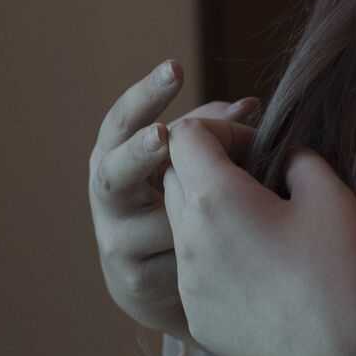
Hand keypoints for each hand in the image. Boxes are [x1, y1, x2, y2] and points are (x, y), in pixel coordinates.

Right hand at [87, 61, 263, 338]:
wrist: (164, 287)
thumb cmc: (179, 204)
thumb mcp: (189, 165)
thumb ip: (212, 133)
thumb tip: (249, 106)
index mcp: (113, 157)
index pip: (121, 120)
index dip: (146, 94)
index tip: (176, 68)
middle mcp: (107, 196)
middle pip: (115, 172)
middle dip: (140, 153)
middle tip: (163, 137)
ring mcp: (115, 242)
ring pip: (160, 219)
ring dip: (200, 212)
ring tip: (241, 210)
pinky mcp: (134, 283)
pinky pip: (180, 260)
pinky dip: (211, 252)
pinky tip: (237, 253)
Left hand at [158, 120, 355, 355]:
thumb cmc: (341, 268)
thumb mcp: (329, 192)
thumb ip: (296, 158)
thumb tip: (281, 158)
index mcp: (214, 199)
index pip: (186, 137)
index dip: (220, 130)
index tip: (257, 149)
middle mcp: (188, 239)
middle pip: (174, 180)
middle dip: (207, 169)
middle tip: (256, 183)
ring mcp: (188, 285)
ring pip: (181, 229)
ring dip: (208, 216)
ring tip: (259, 230)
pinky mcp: (198, 319)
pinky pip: (194, 274)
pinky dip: (215, 261)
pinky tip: (260, 275)